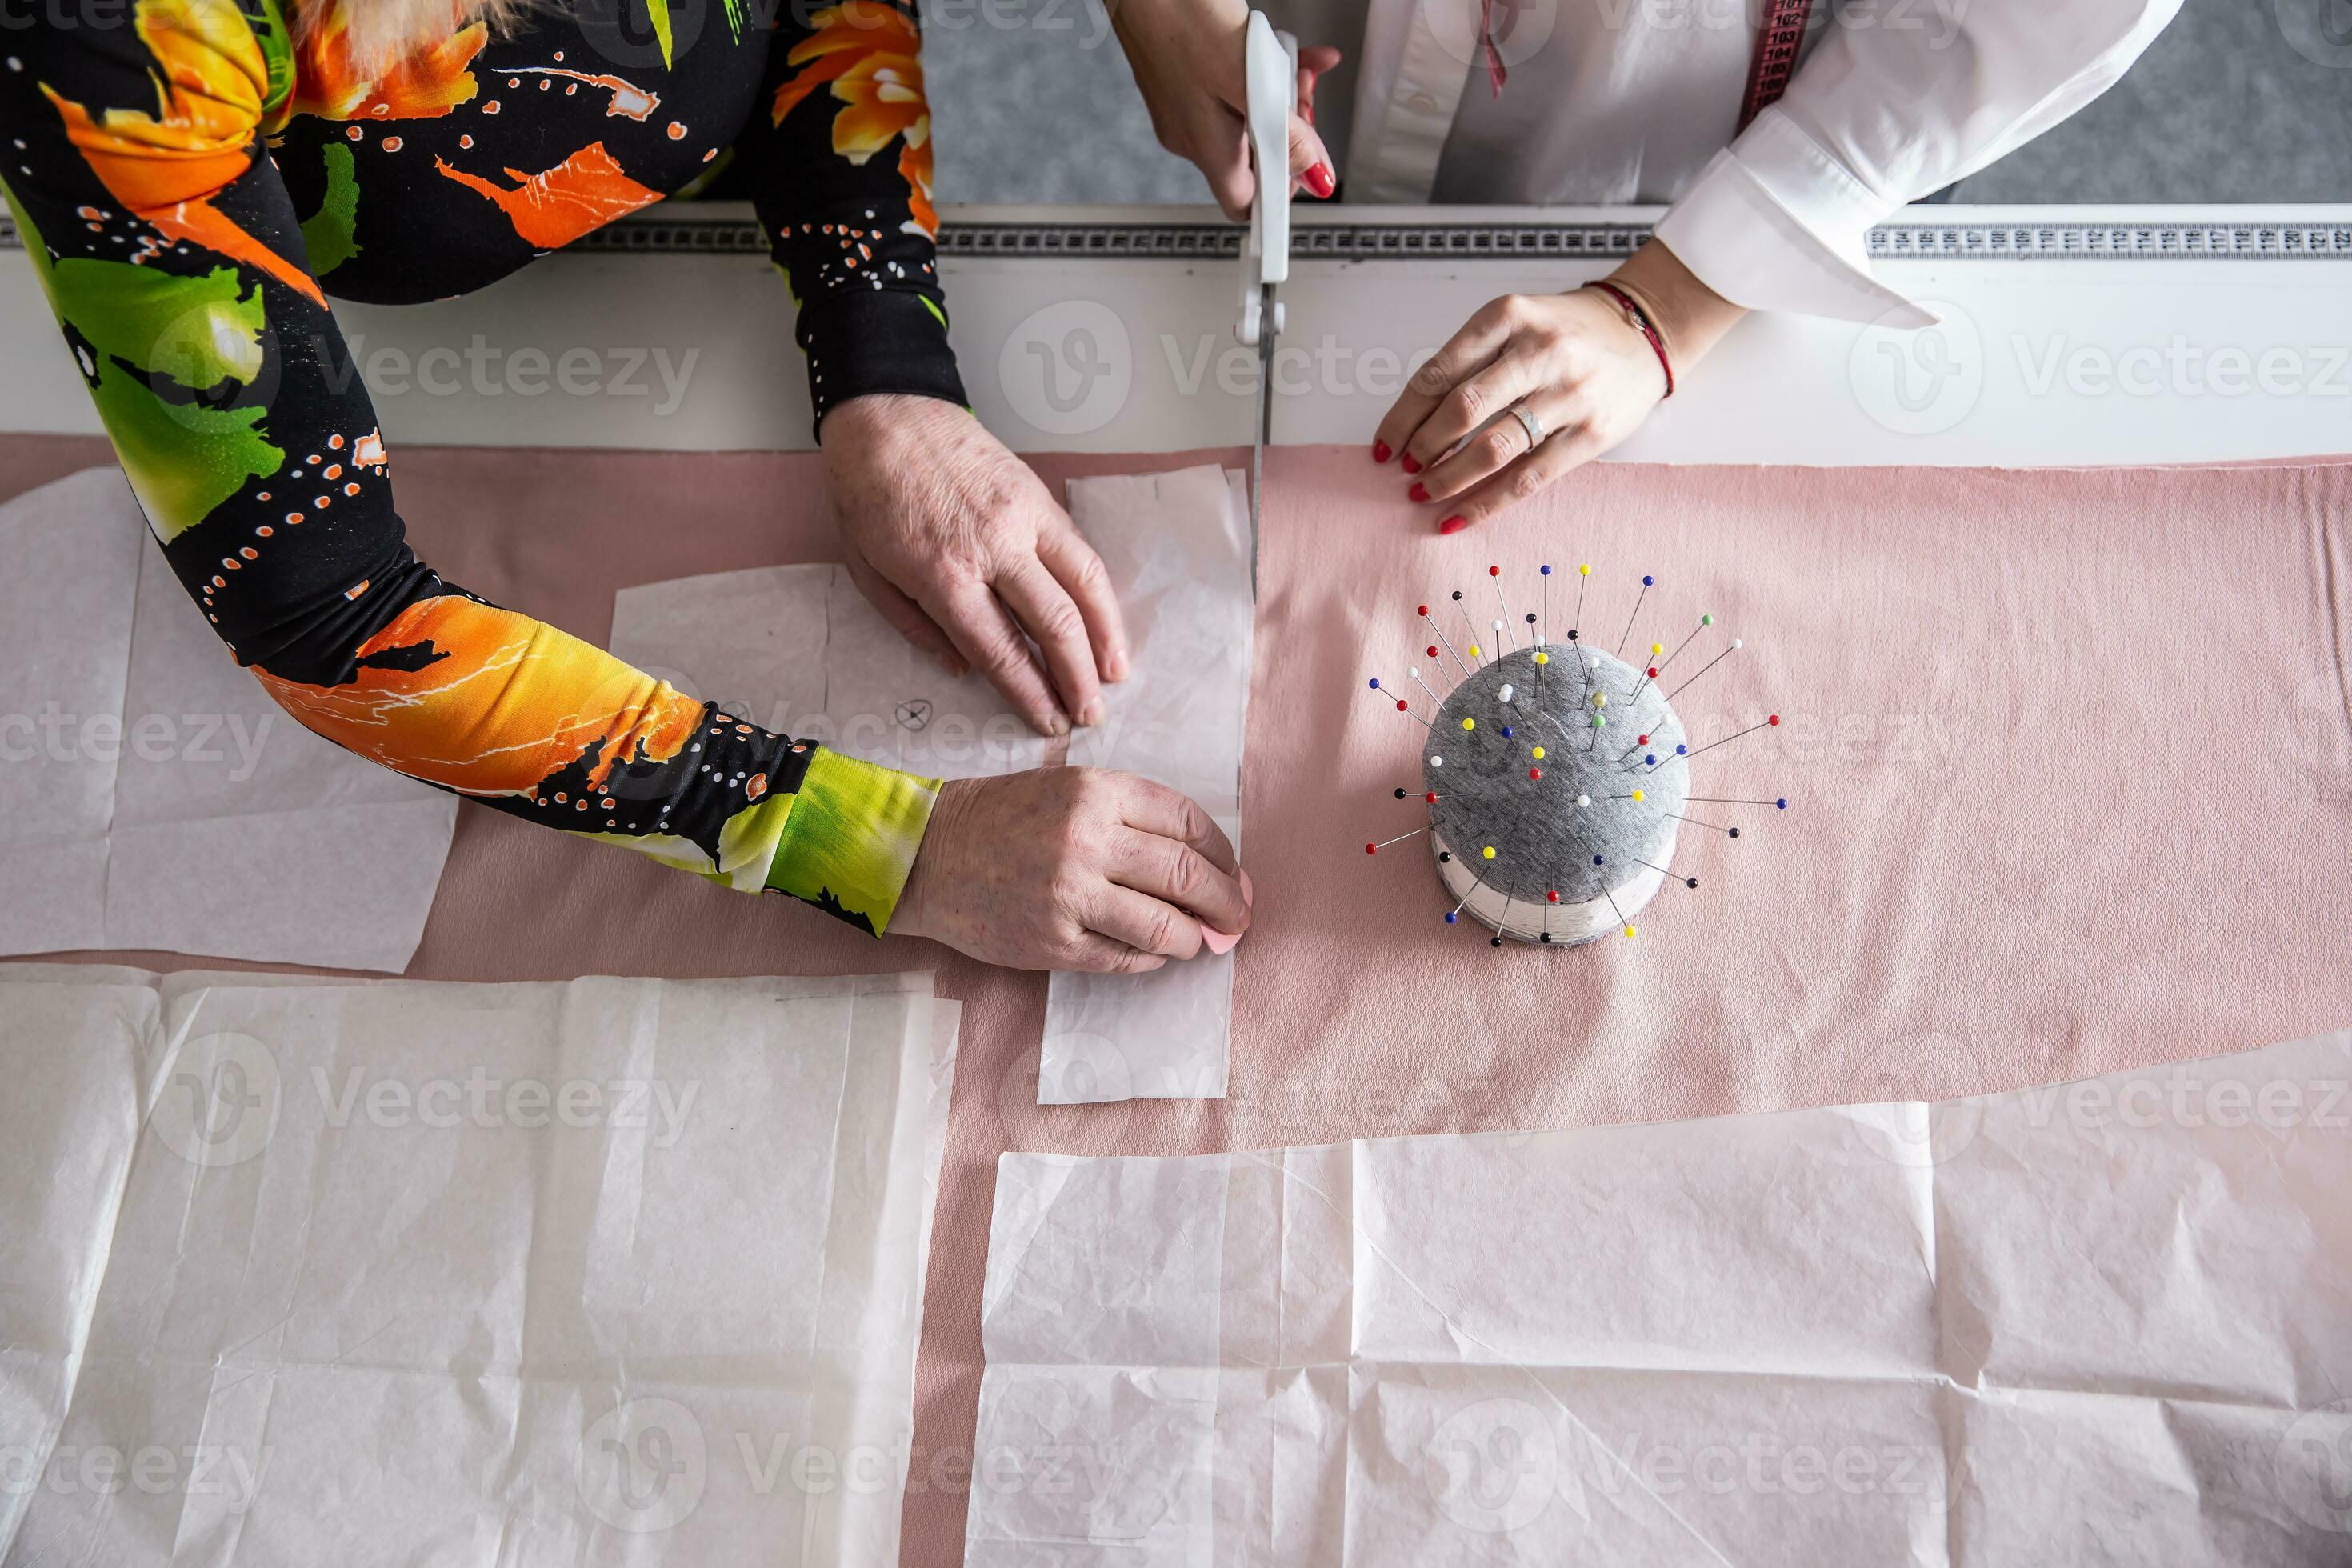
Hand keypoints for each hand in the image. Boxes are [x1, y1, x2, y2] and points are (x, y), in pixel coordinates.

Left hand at [823, 393, 1125, 735]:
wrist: (886, 415)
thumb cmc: (868, 494)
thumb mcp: (867, 571)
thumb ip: (915, 627)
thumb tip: (964, 669)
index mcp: (942, 575)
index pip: (1000, 651)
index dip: (1030, 695)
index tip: (1048, 722)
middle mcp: (992, 548)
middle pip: (1052, 626)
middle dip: (1076, 679)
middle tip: (1089, 715)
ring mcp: (1023, 519)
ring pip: (1082, 587)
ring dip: (1105, 639)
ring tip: (1115, 676)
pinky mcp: (1039, 496)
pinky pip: (1081, 552)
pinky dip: (1100, 594)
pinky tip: (1106, 622)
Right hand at [892, 768, 1250, 972]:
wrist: (927, 854)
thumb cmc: (1001, 818)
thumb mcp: (1068, 788)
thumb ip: (1131, 817)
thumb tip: (1204, 863)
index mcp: (1097, 792)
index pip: (1188, 824)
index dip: (1223, 854)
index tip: (1233, 873)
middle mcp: (1087, 840)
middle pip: (1187, 876)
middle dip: (1226, 903)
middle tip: (1237, 918)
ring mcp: (1070, 895)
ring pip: (1163, 925)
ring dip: (1194, 938)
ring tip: (1200, 941)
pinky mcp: (1054, 943)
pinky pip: (1125, 958)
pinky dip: (1151, 958)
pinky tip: (1155, 952)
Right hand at [1110, 0, 1340, 218]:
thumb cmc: (1180, 15)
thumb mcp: (1250, 77)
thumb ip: (1287, 132)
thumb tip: (1315, 172)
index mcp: (1205, 146)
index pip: (1246, 204)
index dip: (1282, 195)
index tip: (1310, 175)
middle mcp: (1191, 135)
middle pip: (1254, 158)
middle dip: (1290, 129)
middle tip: (1302, 97)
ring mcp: (1186, 107)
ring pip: (1249, 118)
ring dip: (1280, 95)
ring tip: (1291, 63)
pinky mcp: (1186, 80)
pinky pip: (1235, 92)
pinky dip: (1264, 76)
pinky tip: (1282, 51)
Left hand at [1376, 240, 1747, 531]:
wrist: (1645, 330)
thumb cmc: (1569, 330)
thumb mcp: (1516, 321)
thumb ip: (1471, 359)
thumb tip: (1415, 420)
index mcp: (1509, 317)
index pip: (1439, 372)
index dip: (1404, 415)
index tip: (1385, 444)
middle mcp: (1540, 351)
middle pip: (1462, 409)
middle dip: (1424, 447)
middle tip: (1405, 467)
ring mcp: (1569, 393)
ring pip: (1493, 447)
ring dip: (1448, 477)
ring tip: (1424, 491)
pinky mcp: (1591, 433)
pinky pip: (1528, 477)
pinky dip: (1486, 502)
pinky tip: (1458, 516)